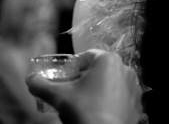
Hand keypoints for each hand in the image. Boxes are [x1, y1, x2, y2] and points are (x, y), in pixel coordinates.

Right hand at [26, 49, 142, 123]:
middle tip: (73, 92)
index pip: (87, 56)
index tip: (65, 79)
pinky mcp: (138, 103)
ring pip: (113, 83)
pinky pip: (122, 98)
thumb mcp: (58, 96)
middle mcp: (125, 68)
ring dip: (100, 89)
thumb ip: (41, 85)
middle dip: (86, 79)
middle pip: (100, 69)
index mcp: (107, 60)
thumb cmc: (83, 110)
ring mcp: (134, 87)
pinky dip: (112, 102)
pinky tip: (101, 112)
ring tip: (87, 103)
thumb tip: (30, 79)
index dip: (73, 66)